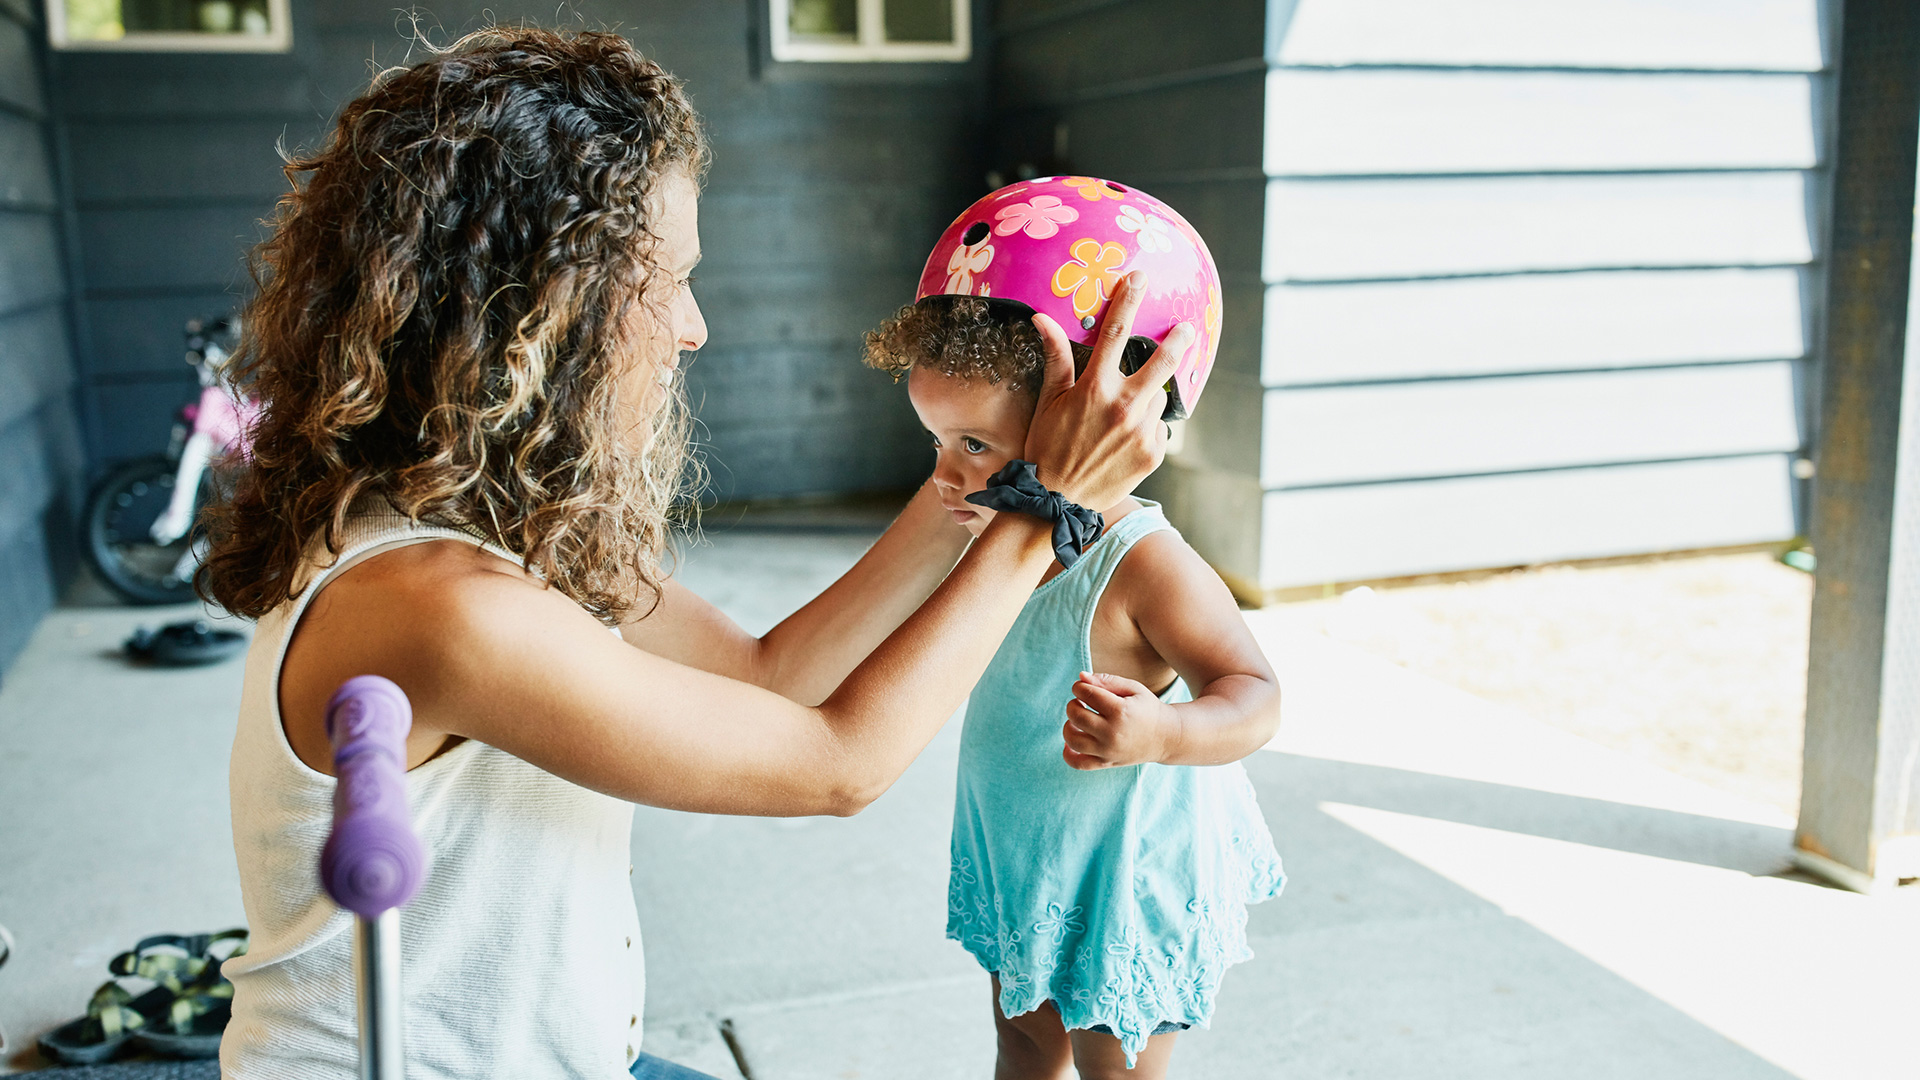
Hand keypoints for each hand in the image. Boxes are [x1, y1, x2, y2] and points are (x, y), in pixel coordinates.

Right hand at [1024, 272, 1193, 508]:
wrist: (1057, 503)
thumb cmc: (1047, 449)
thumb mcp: (1048, 402)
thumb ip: (1056, 359)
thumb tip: (1042, 319)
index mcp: (1095, 389)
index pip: (1115, 333)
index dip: (1128, 300)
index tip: (1139, 278)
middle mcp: (1124, 407)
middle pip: (1162, 361)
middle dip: (1177, 340)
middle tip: (1185, 329)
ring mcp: (1142, 431)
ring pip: (1159, 397)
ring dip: (1148, 396)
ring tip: (1122, 416)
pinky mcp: (1154, 453)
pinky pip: (1159, 428)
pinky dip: (1148, 427)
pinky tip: (1125, 440)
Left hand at [1061, 671, 1179, 768]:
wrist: (1166, 737)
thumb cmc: (1148, 709)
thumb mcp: (1133, 688)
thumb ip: (1107, 680)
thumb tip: (1081, 677)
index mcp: (1120, 710)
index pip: (1087, 694)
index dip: (1079, 687)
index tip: (1083, 687)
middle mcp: (1112, 733)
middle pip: (1076, 715)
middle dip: (1073, 704)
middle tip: (1081, 702)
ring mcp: (1108, 751)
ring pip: (1073, 740)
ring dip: (1068, 726)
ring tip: (1077, 720)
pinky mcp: (1107, 763)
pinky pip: (1078, 763)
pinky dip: (1068, 754)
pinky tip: (1070, 743)